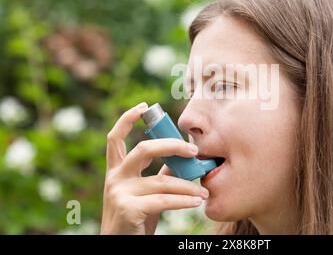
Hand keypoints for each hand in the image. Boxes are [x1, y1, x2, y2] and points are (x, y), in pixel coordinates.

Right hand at [100, 102, 208, 234]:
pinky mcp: (127, 209)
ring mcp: (118, 193)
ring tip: (203, 191)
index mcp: (116, 170)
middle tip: (194, 150)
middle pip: (143, 149)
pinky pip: (163, 200)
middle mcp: (114, 178)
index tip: (144, 106)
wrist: (118, 247)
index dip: (127, 119)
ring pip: (161, 180)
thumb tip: (182, 159)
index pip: (115, 138)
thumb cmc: (135, 219)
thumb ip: (158, 175)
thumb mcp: (144, 193)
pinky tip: (196, 202)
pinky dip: (183, 200)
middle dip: (171, 145)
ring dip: (187, 185)